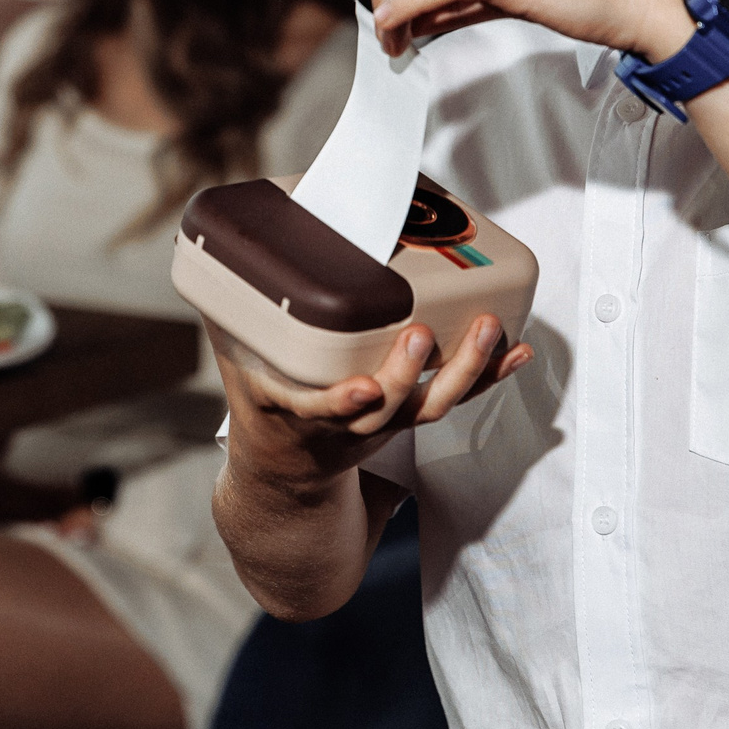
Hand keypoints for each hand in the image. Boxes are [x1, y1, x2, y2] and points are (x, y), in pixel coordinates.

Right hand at [214, 316, 530, 492]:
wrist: (285, 480)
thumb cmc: (266, 407)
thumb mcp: (237, 368)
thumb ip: (230, 315)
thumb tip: (209, 248)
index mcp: (296, 414)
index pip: (315, 412)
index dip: (338, 404)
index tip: (362, 388)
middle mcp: (346, 427)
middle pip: (385, 412)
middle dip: (407, 376)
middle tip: (420, 335)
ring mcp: (384, 424)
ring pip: (428, 407)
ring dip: (465, 372)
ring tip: (488, 329)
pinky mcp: (411, 415)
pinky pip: (454, 399)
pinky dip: (490, 376)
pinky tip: (519, 350)